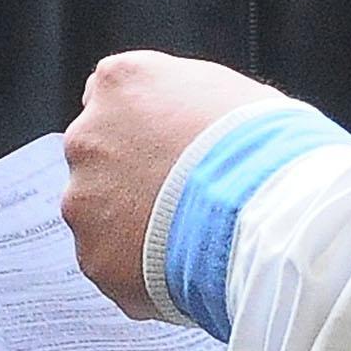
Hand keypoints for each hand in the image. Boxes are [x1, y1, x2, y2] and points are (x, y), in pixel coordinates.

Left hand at [63, 51, 282, 318]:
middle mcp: (88, 136)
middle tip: (180, 196)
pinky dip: (136, 268)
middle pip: (99, 156)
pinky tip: (178, 266)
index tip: (168, 149)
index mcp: (120, 83)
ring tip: (185, 236)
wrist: (266, 217)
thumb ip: (183, 100)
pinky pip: (111, 261)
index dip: (144, 129)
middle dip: (131, 176)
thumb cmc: (264, 149)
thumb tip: (184, 116)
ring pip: (99, 213)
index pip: (111, 101)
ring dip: (130, 222)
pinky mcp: (94, 256)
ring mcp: (84, 199)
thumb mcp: (227, 93)